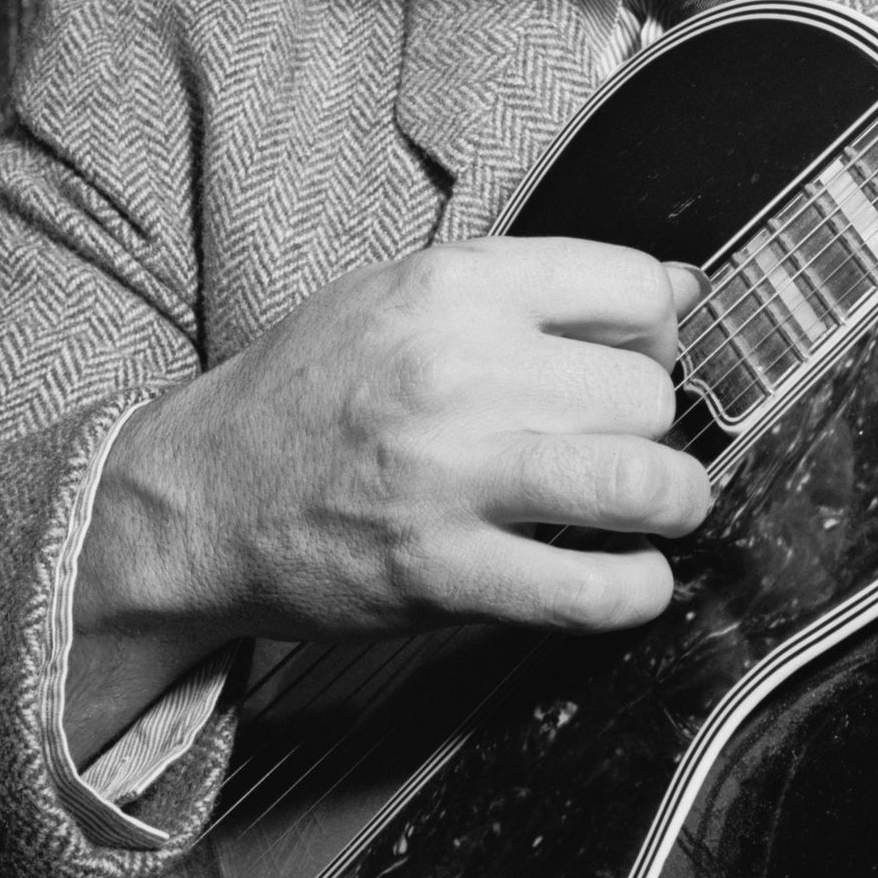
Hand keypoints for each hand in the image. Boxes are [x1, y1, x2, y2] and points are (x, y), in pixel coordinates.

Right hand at [65, 238, 709, 761]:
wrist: (199, 496)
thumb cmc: (306, 390)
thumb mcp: (409, 294)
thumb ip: (539, 288)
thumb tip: (678, 289)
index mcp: (453, 286)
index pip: (633, 286)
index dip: (659, 327)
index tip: (643, 354)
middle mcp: (460, 370)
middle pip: (646, 391)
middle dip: (655, 423)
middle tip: (629, 439)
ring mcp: (453, 475)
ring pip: (642, 483)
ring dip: (673, 502)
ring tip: (659, 505)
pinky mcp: (444, 574)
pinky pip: (591, 590)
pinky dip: (636, 591)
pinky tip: (628, 577)